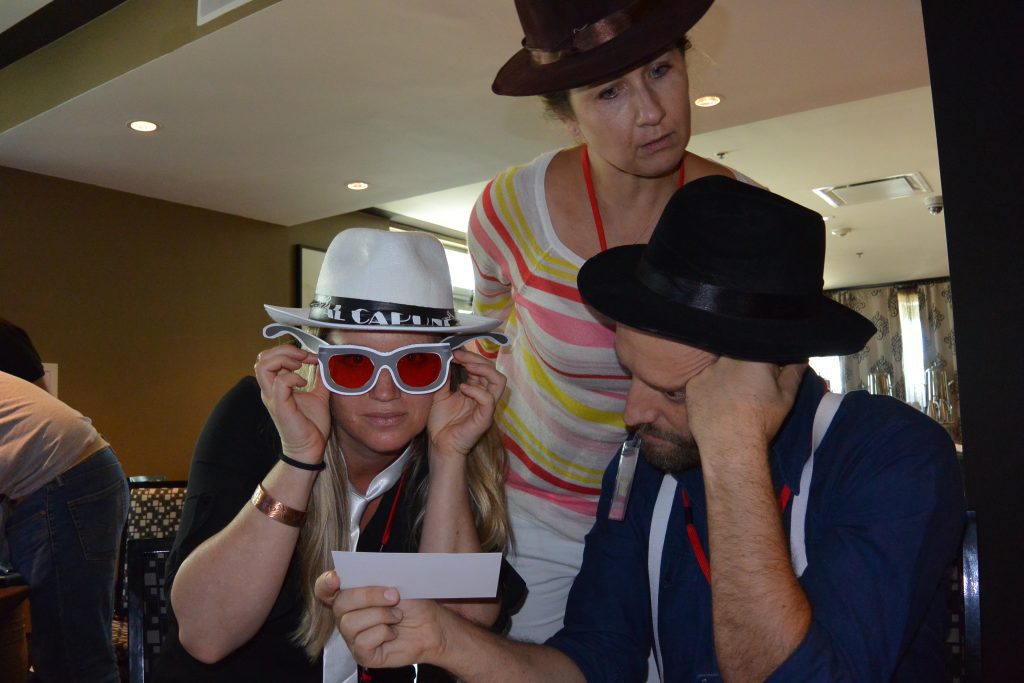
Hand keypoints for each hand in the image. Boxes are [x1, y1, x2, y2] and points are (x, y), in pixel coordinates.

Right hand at [254, 345, 331, 464]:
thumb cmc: (311, 424)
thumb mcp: (318, 395)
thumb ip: (319, 379)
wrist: (310, 447)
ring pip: (262, 365)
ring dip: (284, 359)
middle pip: (262, 358)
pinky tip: (303, 384)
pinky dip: (292, 377)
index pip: (269, 358)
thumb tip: (326, 364)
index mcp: (276, 386)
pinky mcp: (280, 406)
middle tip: (304, 358)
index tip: (311, 356)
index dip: (289, 351)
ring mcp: (272, 397)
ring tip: (300, 366)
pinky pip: (279, 382)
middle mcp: (270, 390)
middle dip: (285, 350)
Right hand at [314, 571, 444, 668]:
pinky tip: (393, 633)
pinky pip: (362, 642)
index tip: (336, 578)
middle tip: (394, 596)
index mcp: (351, 594)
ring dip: (381, 615)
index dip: (325, 583)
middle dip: (369, 596)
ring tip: (397, 616)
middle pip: (340, 603)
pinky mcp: (363, 654)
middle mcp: (347, 616)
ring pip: (351, 623)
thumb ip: (377, 575)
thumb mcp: (397, 581)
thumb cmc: (413, 603)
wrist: (432, 625)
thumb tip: (364, 569)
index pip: (324, 589)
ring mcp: (353, 636)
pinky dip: (383, 633)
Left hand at [427, 349, 505, 458]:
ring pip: (499, 381)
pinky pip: (489, 400)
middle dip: (476, 359)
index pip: (482, 367)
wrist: (440, 445)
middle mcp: (484, 396)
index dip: (471, 357)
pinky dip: (476, 391)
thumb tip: (444, 358)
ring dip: (483, 369)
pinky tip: (462, 389)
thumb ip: (444, 378)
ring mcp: (486, 407)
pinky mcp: (485, 418)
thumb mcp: (440, 394)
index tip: (454, 353)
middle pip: (492, 370)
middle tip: (459, 356)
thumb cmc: (441, 422)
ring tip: (467, 367)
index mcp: (476, 389)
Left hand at [685, 358, 805, 461]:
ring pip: (719, 370)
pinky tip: (718, 406)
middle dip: (745, 371)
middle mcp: (726, 359)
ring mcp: (706, 372)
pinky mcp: (692, 386)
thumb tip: (801, 358)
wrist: (731, 446)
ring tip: (733, 401)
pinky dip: (710, 391)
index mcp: (752, 357)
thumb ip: (793, 372)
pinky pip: (703, 383)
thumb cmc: (761, 421)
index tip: (767, 378)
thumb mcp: (785, 397)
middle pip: (738, 358)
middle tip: (750, 392)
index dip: (766, 365)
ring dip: (726, 379)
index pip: (761, 351)